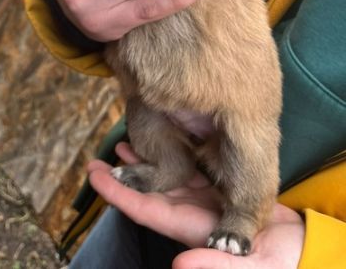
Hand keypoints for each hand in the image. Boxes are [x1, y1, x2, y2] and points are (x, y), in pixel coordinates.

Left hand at [88, 143, 304, 268]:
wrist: (298, 248)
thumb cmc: (276, 262)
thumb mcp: (248, 268)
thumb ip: (216, 265)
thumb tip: (180, 265)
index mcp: (188, 226)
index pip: (144, 208)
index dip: (118, 192)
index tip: (94, 175)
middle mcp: (188, 210)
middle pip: (148, 188)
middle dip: (124, 173)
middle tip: (98, 156)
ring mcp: (201, 197)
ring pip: (165, 174)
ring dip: (143, 160)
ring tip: (123, 143)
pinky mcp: (216, 186)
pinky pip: (188, 165)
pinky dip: (172, 151)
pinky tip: (163, 137)